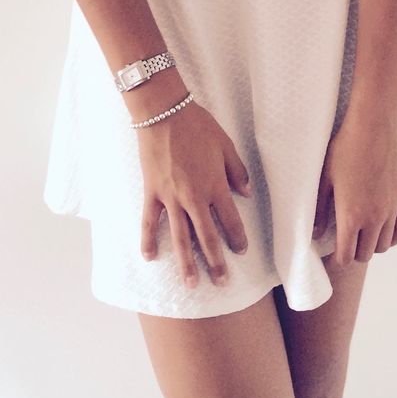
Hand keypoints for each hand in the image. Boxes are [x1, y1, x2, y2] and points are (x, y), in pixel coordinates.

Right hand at [137, 99, 252, 288]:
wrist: (164, 113)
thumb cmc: (197, 125)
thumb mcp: (225, 145)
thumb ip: (237, 171)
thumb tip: (247, 192)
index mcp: (215, 186)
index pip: (230, 220)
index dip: (237, 237)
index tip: (241, 250)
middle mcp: (194, 197)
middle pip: (206, 237)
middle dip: (215, 262)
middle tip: (221, 282)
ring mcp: (171, 197)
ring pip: (180, 237)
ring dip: (186, 262)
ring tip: (190, 284)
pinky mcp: (152, 192)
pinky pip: (149, 221)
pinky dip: (148, 240)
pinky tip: (150, 257)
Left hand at [312, 108, 396, 266]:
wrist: (375, 127)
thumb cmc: (346, 149)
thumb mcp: (325, 178)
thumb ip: (320, 209)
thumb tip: (316, 233)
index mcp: (351, 215)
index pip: (346, 256)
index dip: (337, 258)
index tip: (331, 252)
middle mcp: (374, 218)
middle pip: (365, 254)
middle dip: (353, 252)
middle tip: (345, 241)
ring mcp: (392, 210)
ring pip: (384, 245)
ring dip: (372, 244)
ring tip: (362, 233)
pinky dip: (392, 236)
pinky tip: (383, 230)